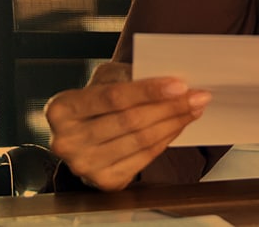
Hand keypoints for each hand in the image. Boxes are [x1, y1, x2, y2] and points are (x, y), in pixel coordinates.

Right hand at [42, 62, 211, 190]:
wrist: (82, 133)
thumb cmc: (95, 102)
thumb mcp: (103, 79)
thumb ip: (129, 77)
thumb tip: (172, 83)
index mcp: (61, 109)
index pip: (112, 97)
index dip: (148, 91)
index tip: (179, 84)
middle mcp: (67, 141)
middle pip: (130, 121)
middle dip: (170, 107)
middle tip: (196, 96)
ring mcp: (84, 166)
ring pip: (140, 141)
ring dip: (174, 123)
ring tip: (193, 108)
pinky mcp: (104, 182)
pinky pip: (144, 159)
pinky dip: (166, 140)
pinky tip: (177, 126)